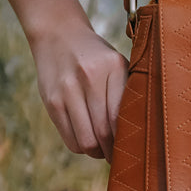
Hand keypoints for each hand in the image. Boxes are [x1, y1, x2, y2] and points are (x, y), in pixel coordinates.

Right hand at [30, 24, 128, 162]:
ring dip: (98, 153)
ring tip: (105, 151)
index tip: (134, 148)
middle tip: (121, 156)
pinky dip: (81, 147)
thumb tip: (139, 133)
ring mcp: (66, 90)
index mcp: (112, 66)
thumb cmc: (96, 56)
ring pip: (86, 140)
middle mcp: (88, 77)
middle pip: (103, 131)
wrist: (58, 34)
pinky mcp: (51, 101)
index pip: (121, 116)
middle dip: (113, 151)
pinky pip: (69, 138)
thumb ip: (127, 92)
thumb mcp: (117, 64)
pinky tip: (88, 141)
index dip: (127, 139)